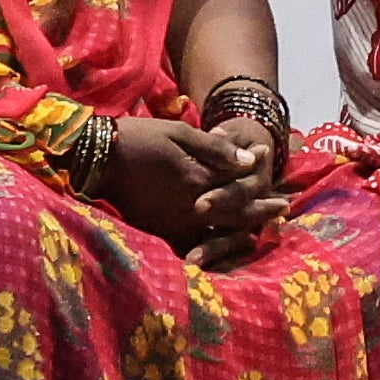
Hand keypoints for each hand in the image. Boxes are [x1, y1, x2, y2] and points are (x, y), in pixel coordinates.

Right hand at [103, 116, 279, 262]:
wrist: (96, 159)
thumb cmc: (140, 138)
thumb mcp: (180, 133)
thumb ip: (216, 149)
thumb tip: (251, 161)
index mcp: (197, 180)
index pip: (240, 190)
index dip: (262, 190)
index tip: (283, 195)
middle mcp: (189, 208)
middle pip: (234, 218)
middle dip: (260, 215)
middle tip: (282, 211)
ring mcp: (172, 224)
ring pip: (215, 236)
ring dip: (238, 234)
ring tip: (257, 232)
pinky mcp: (156, 231)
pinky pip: (189, 245)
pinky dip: (208, 245)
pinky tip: (219, 242)